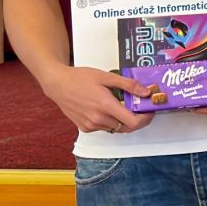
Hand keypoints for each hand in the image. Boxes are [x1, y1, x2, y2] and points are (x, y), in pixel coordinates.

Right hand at [36, 63, 153, 134]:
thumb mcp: (107, 76)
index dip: (145, 119)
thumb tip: (146, 92)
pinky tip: (108, 110)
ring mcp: (90, 124)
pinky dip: (111, 122)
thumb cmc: (79, 78)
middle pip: (127, 127)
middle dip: (137, 120)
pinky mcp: (85, 128)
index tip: (149, 111)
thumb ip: (128, 85)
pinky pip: (105, 128)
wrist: (57, 84)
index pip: (133, 122)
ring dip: (124, 121)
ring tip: (123, 106)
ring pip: (116, 129)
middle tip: (140, 109)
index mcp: (105, 105)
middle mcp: (98, 118)